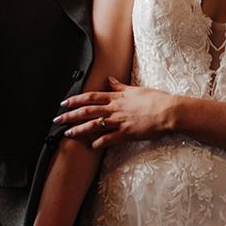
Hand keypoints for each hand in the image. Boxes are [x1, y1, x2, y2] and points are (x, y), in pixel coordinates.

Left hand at [54, 77, 175, 148]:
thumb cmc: (155, 99)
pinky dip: (100, 142)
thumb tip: (109, 79)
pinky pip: (110, 138)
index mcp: (116, 97)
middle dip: (70, 115)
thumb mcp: (135, 89)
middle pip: (87, 111)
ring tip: (68, 133)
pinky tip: (92, 146)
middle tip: (57, 120)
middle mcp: (115, 109)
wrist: (168, 111)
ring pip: (94, 124)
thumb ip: (119, 86)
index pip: (91, 97)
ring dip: (79, 129)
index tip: (64, 103)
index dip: (75, 100)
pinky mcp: (127, 133)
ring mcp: (120, 121)